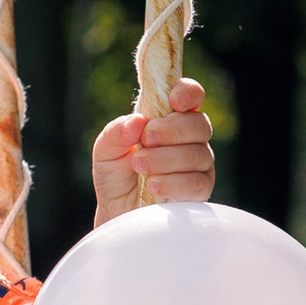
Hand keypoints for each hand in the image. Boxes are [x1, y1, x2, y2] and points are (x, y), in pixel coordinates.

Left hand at [90, 77, 215, 220]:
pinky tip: (154, 186)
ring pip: (198, 153)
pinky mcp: (199, 191)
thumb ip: (116, 132)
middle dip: (172, 130)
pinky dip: (174, 183)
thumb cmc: (115, 175)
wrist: (116, 212)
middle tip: (146, 140)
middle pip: (199, 123)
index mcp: (168, 118)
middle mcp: (189, 138)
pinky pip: (197, 183)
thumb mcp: (106, 150)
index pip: (191, 96)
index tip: (174, 100)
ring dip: (166, 158)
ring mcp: (198, 164)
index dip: (188, 92)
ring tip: (140, 166)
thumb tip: (137, 121)